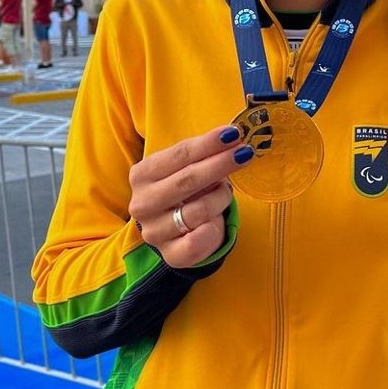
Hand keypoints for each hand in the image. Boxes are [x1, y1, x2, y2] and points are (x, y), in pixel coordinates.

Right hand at [128, 125, 244, 268]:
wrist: (173, 229)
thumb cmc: (182, 190)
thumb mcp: (184, 168)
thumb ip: (201, 155)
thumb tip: (231, 137)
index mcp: (142, 175)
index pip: (180, 154)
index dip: (209, 144)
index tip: (234, 133)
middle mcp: (142, 204)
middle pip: (187, 180)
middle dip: (220, 164)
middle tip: (245, 153)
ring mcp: (154, 231)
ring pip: (199, 211)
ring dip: (220, 198)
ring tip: (225, 191)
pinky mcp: (171, 254)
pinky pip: (198, 242)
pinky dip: (214, 229)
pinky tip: (217, 221)